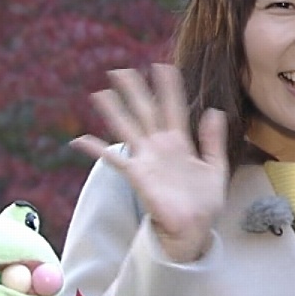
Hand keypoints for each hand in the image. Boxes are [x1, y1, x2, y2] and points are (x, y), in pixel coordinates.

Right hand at [72, 64, 229, 262]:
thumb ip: (213, 140)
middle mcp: (160, 146)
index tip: (162, 66)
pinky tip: (79, 140)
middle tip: (121, 70)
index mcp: (180, 142)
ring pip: (127, 128)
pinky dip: (96, 150)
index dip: (168, 88)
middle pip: (145, 111)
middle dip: (134, 91)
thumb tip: (214, 110)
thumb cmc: (205, 202)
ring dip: (114, 111)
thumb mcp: (215, 166)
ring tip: (101, 92)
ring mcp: (147, 159)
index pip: (173, 108)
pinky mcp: (137, 175)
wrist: (194, 229)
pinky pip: (113, 159)